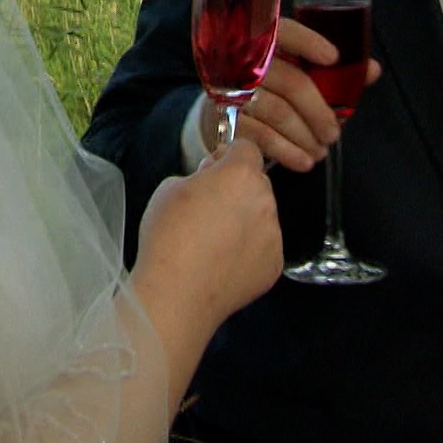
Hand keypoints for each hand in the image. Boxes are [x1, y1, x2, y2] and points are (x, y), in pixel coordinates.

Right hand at [133, 136, 281, 339]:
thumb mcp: (170, 188)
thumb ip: (200, 176)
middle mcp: (265, 201)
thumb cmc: (168, 239)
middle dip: (237, 189)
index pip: (246, 148)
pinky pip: (263, 247)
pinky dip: (247, 250)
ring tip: (211, 241)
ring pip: (261, 216)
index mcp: (241, 175)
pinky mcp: (274, 265)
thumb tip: (212, 180)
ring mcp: (273, 235)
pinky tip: (220, 261)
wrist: (176, 294)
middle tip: (207, 209)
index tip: (214, 168)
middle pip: (257, 183)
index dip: (228, 156)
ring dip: (244, 220)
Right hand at [200, 17, 382, 171]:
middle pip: (291, 82)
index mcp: (264, 39)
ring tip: (321, 149)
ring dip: (305, 136)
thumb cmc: (269, 84)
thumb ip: (332, 70)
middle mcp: (244, 60)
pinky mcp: (224, 116)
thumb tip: (371, 69)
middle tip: (335, 133)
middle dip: (320, 112)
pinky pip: (260, 135)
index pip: (286, 32)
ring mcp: (231, 88)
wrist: (224, 105)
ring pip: (277, 112)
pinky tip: (303, 160)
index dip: (309, 43)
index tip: (334, 58)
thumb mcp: (297, 70)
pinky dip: (286, 151)